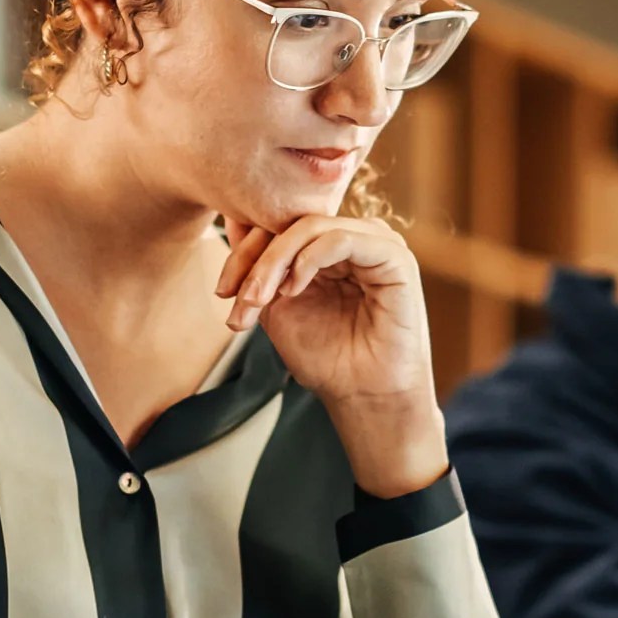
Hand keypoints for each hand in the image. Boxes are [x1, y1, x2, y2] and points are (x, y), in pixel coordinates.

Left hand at [215, 216, 446, 494]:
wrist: (362, 396)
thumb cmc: (326, 357)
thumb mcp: (277, 306)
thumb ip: (259, 268)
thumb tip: (231, 220)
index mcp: (329, 246)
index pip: (280, 224)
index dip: (244, 251)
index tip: (223, 292)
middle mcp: (355, 237)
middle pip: (292, 222)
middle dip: (255, 259)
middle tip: (238, 298)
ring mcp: (376, 243)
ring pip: (312, 226)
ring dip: (274, 261)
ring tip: (259, 299)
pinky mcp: (394, 257)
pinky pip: (341, 239)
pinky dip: (308, 260)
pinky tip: (293, 290)